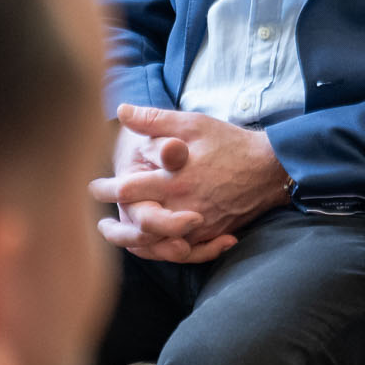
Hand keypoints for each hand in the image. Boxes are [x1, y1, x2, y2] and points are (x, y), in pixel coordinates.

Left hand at [91, 104, 290, 263]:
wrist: (271, 168)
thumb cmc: (230, 143)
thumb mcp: (194, 124)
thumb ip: (155, 120)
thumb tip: (121, 110)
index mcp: (174, 179)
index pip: (127, 190)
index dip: (105, 189)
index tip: (94, 187)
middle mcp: (184, 207)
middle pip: (138, 228)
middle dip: (115, 228)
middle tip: (101, 224)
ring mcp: (199, 226)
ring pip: (158, 246)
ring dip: (135, 245)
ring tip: (122, 238)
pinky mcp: (212, 235)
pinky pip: (183, 253)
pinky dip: (164, 252)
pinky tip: (153, 247)